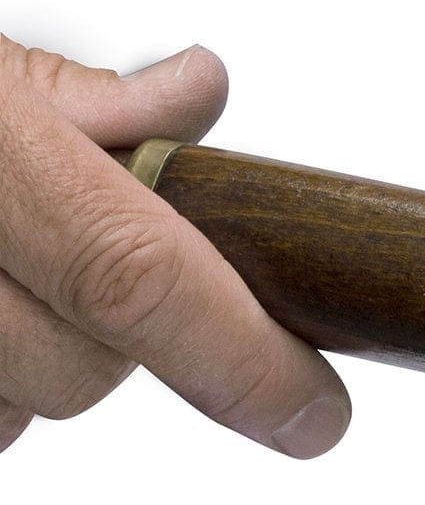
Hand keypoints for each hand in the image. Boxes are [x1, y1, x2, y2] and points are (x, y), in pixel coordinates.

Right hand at [0, 38, 348, 456]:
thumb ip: (79, 100)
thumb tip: (194, 92)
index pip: (137, 275)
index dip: (243, 359)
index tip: (315, 412)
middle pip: (83, 369)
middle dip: (118, 343)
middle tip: (98, 277)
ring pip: (17, 410)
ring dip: (33, 365)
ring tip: (9, 282)